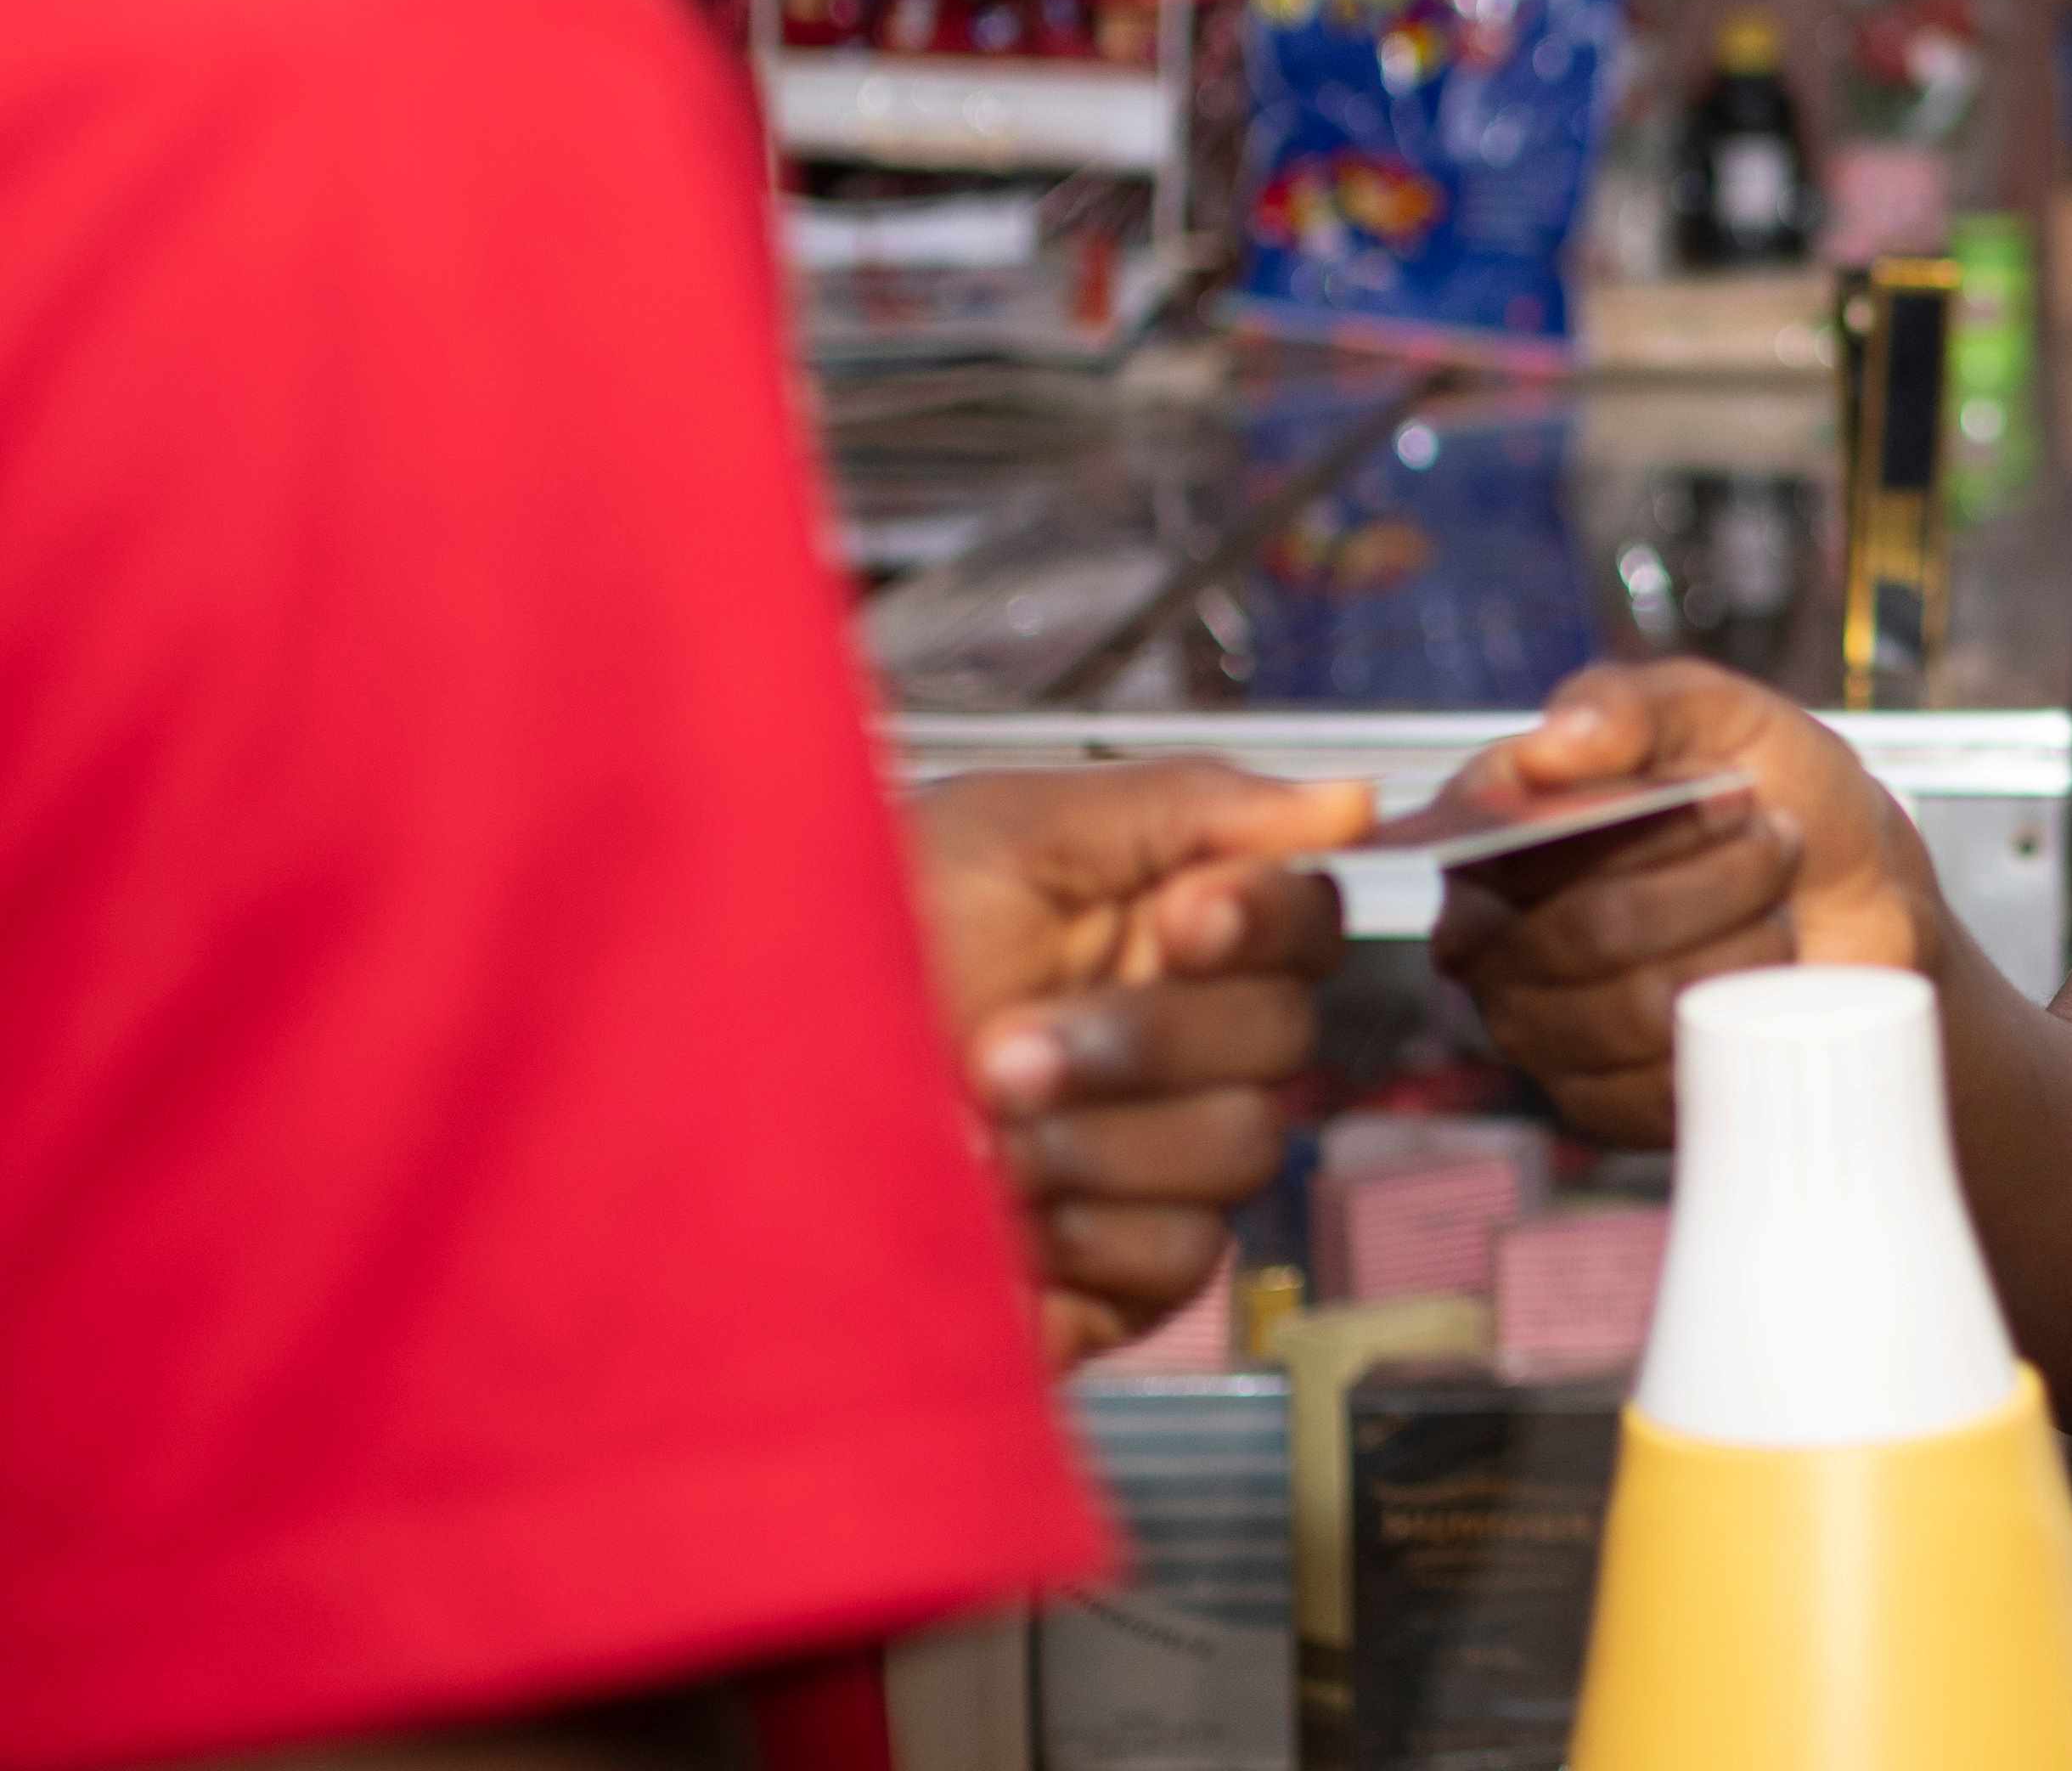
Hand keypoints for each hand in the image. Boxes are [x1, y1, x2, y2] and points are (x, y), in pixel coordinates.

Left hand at [901, 760, 1372, 1363]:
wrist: (712, 1097)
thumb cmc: (841, 942)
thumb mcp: (1001, 834)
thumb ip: (1183, 804)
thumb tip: (1355, 799)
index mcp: (1160, 926)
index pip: (1302, 917)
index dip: (1261, 922)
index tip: (1177, 921)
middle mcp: (1179, 1042)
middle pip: (1283, 1037)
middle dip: (1145, 1039)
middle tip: (1003, 1047)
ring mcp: (1156, 1163)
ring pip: (1240, 1148)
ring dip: (1102, 1139)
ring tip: (971, 1130)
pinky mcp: (1123, 1276)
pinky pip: (1181, 1254)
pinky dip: (1087, 1232)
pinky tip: (995, 1216)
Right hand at [1430, 658, 1941, 1145]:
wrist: (1868, 904)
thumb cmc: (1785, 798)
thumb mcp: (1730, 716)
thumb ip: (1638, 705)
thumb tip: (1549, 743)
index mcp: (1502, 826)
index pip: (1505, 837)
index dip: (1625, 822)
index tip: (1731, 792)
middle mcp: (1495, 927)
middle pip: (1581, 930)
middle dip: (1713, 881)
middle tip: (1775, 843)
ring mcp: (1539, 1022)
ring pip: (1628, 1005)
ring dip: (1737, 947)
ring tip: (1776, 907)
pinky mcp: (1596, 1098)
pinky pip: (1655, 1079)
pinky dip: (1734, 1021)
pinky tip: (1761, 980)